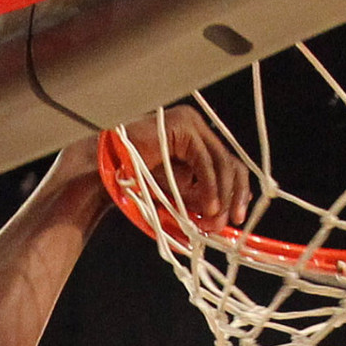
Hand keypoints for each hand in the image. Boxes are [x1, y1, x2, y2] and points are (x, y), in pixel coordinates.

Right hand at [119, 103, 251, 227]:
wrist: (108, 170)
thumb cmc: (137, 181)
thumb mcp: (176, 195)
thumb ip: (199, 202)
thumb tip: (222, 220)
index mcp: (197, 141)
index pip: (228, 164)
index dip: (237, 191)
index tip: (236, 216)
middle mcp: (197, 128)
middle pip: (230, 161)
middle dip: (234, 194)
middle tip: (232, 220)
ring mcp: (190, 124)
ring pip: (221, 161)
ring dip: (222, 194)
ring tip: (213, 217)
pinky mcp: (182, 127)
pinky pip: (204, 161)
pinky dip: (209, 186)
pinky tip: (207, 206)